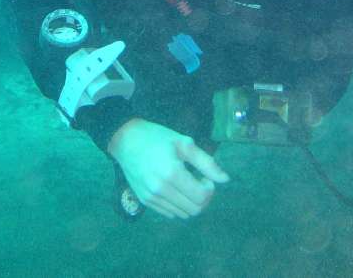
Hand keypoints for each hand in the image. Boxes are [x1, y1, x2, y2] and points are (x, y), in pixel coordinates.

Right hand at [108, 118, 229, 218]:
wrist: (126, 140)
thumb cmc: (157, 138)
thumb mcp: (184, 143)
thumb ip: (206, 163)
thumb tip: (225, 179)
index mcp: (172, 173)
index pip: (202, 197)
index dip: (210, 189)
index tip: (204, 177)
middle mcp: (161, 189)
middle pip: (194, 209)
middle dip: (202, 197)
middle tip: (197, 181)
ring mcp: (151, 197)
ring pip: (183, 214)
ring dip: (190, 202)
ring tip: (185, 184)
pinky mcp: (145, 201)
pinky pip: (169, 213)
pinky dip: (177, 205)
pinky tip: (173, 188)